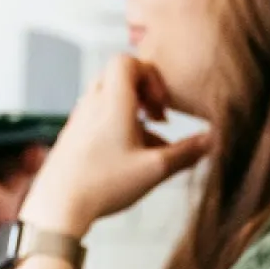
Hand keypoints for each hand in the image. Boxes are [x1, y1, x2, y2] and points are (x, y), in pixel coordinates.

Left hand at [18, 56, 212, 238]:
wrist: (57, 207)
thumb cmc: (103, 185)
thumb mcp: (154, 169)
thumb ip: (186, 152)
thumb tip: (212, 140)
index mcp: (112, 103)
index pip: (126, 61)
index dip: (150, 75)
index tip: (161, 105)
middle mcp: (92, 104)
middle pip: (118, 76)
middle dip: (143, 92)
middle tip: (157, 117)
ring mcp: (79, 120)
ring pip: (109, 99)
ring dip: (132, 112)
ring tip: (148, 141)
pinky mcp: (72, 136)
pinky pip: (98, 118)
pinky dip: (117, 127)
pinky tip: (130, 158)